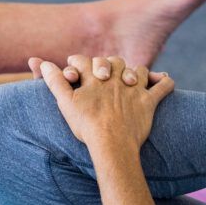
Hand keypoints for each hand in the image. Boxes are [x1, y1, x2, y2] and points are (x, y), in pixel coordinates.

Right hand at [36, 54, 174, 151]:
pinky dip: (164, 82)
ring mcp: (134, 89)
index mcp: (94, 78)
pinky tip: (164, 80)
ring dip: (135, 71)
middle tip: (104, 73)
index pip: (85, 61)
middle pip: (114, 62)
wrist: (111, 143)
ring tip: (131, 78)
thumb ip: (54, 81)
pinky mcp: (149, 102)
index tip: (74, 66)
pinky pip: (162, 88)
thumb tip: (41, 63)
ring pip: (138, 70)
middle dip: (108, 64)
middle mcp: (116, 79)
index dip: (77, 62)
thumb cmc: (86, 125)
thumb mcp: (65, 103)